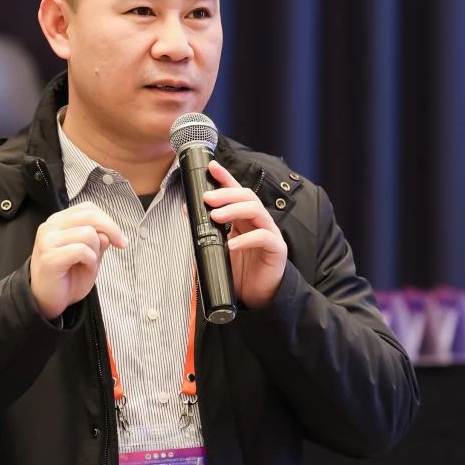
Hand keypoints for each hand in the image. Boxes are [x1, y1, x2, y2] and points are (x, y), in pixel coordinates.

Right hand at [29, 202, 127, 320]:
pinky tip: (86, 268)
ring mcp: (47, 241)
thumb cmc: (68, 277)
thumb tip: (108, 233)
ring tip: (90, 263)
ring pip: (87, 233)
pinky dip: (91, 261)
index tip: (120, 239)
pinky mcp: (49, 257)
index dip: (108, 220)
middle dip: (111, 229)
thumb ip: (98, 240)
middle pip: (89, 215)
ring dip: (96, 251)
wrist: (47, 301)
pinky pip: (81, 251)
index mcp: (59, 221)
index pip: (88, 208)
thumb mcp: (90, 255)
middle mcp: (50, 227)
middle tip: (120, 245)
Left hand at [204, 161, 287, 308]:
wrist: (257, 297)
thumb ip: (207, 231)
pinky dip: (245, 239)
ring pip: (256, 210)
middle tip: (207, 198)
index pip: (236, 192)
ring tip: (215, 216)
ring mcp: (270, 233)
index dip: (225, 178)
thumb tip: (188, 211)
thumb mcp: (218, 249)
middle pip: (247, 196)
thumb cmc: (239, 272)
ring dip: (234, 209)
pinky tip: (231, 245)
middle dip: (226, 193)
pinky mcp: (277, 249)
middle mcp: (258, 222)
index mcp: (244, 219)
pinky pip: (263, 237)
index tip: (211, 167)